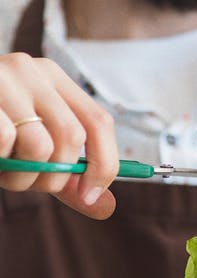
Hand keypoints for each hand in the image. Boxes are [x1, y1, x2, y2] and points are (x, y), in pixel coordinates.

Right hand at [0, 53, 118, 218]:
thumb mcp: (33, 156)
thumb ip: (67, 180)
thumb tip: (106, 208)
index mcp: (55, 80)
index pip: (99, 122)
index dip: (103, 164)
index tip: (90, 194)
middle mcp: (34, 70)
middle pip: (71, 137)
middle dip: (54, 176)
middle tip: (27, 183)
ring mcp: (4, 76)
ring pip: (39, 145)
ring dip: (23, 176)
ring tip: (3, 169)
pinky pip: (5, 141)